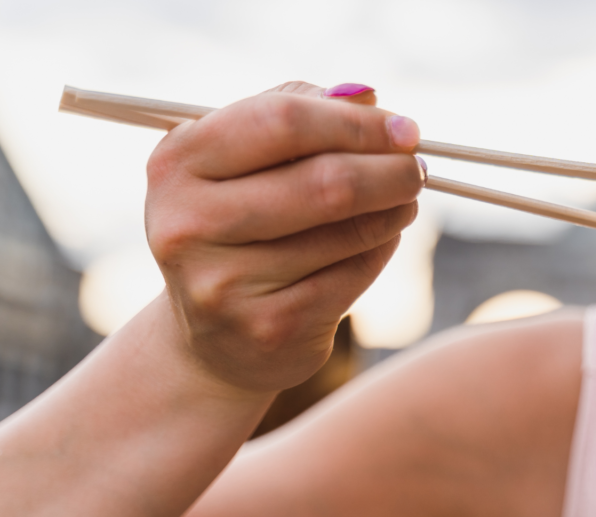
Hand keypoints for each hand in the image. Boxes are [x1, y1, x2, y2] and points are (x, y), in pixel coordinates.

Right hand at [144, 82, 423, 394]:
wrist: (217, 339)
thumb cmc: (241, 228)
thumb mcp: (245, 164)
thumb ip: (297, 115)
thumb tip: (366, 97)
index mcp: (177, 162)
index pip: (281, 121)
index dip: (355, 122)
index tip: (405, 129)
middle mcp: (189, 223)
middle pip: (322, 181)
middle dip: (388, 170)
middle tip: (417, 169)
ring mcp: (225, 283)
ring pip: (346, 231)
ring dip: (392, 211)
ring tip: (402, 202)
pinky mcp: (269, 327)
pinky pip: (352, 274)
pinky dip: (380, 250)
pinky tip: (381, 240)